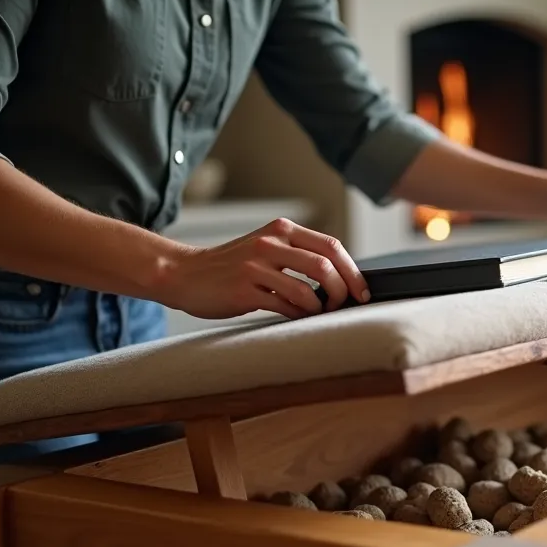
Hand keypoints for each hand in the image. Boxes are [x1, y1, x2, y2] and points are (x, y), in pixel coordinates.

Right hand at [157, 218, 368, 319]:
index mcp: (282, 230)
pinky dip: (300, 314)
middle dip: (343, 290)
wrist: (185, 274)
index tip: (362, 291)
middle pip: (325, 266)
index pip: (331, 246)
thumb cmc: (232, 267)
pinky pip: (285, 305)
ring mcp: (256, 266)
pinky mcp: (244, 290)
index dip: (353, 271)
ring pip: (307, 288)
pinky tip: (298, 316)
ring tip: (317, 313)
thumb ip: (298, 256)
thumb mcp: (267, 249)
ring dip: (320, 307)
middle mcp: (271, 243)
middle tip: (342, 305)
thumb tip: (341, 279)